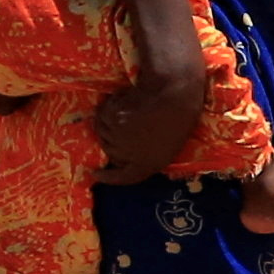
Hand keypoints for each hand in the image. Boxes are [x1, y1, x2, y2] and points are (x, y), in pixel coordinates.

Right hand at [88, 66, 205, 182]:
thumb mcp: (166, 149)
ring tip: (121, 105)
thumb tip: (121, 157)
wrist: (177, 98)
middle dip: (109, 138)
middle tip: (115, 122)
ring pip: (102, 130)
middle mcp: (129, 156)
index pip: (122, 177)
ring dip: (106, 119)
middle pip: (108, 150)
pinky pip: (104, 114)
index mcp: (146, 166)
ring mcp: (120, 138)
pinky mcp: (114, 120)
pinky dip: (110, 104)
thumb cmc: (179, 120)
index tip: (95, 173)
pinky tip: (122, 96)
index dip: (107, 177)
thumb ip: (144, 157)